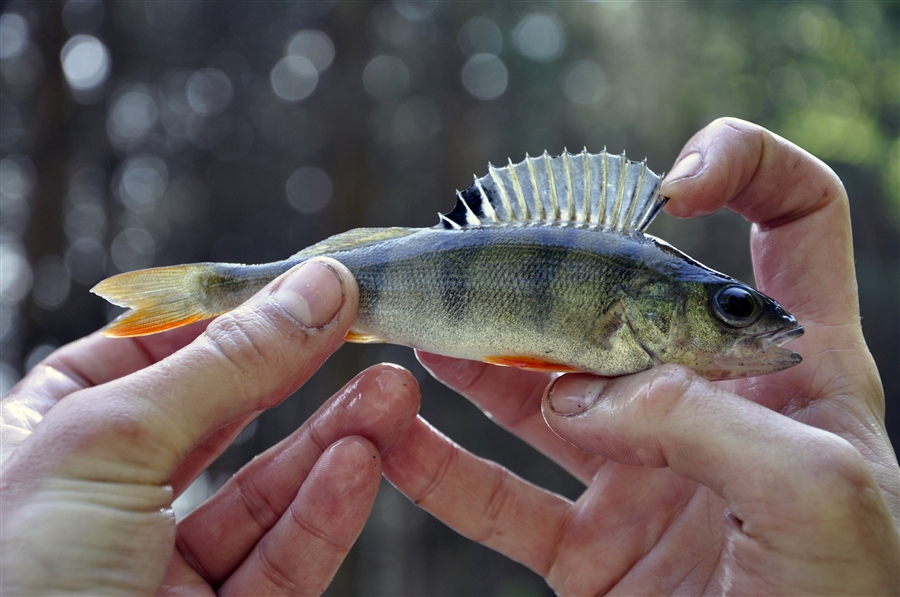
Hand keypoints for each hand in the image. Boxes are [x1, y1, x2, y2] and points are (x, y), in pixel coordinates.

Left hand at [0, 259, 419, 594]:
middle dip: (298, 375)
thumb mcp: (108, 443)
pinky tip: (363, 462)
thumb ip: (225, 365)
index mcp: (53, 440)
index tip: (305, 286)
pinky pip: (279, 563)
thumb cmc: (7, 582)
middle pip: (224, 419)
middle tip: (366, 328)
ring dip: (333, 441)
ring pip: (264, 494)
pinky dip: (325, 512)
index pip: (153, 355)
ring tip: (392, 392)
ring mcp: (163, 570)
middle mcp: (109, 501)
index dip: (230, 316)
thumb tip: (315, 288)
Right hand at [382, 118, 899, 594]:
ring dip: (477, 361)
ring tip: (420, 325)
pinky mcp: (590, 545)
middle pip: (622, 306)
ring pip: (541, 397)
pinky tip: (394, 440)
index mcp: (794, 372)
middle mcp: (712, 407)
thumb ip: (704, 421)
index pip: (792, 221)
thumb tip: (582, 398)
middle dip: (551, 279)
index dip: (743, 169)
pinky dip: (444, 471)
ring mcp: (642, 471)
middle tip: (480, 261)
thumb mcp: (819, 495)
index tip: (669, 185)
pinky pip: (501, 500)